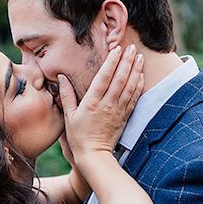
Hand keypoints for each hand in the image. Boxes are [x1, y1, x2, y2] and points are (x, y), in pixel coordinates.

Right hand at [59, 44, 143, 163]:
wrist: (94, 156)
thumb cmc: (78, 137)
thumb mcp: (68, 116)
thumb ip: (67, 95)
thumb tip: (61, 77)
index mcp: (92, 102)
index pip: (104, 78)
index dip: (111, 62)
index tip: (116, 49)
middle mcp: (107, 105)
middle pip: (120, 79)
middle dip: (126, 62)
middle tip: (131, 47)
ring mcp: (118, 111)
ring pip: (129, 87)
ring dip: (135, 71)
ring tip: (139, 57)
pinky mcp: (125, 117)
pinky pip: (133, 99)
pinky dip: (138, 86)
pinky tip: (141, 76)